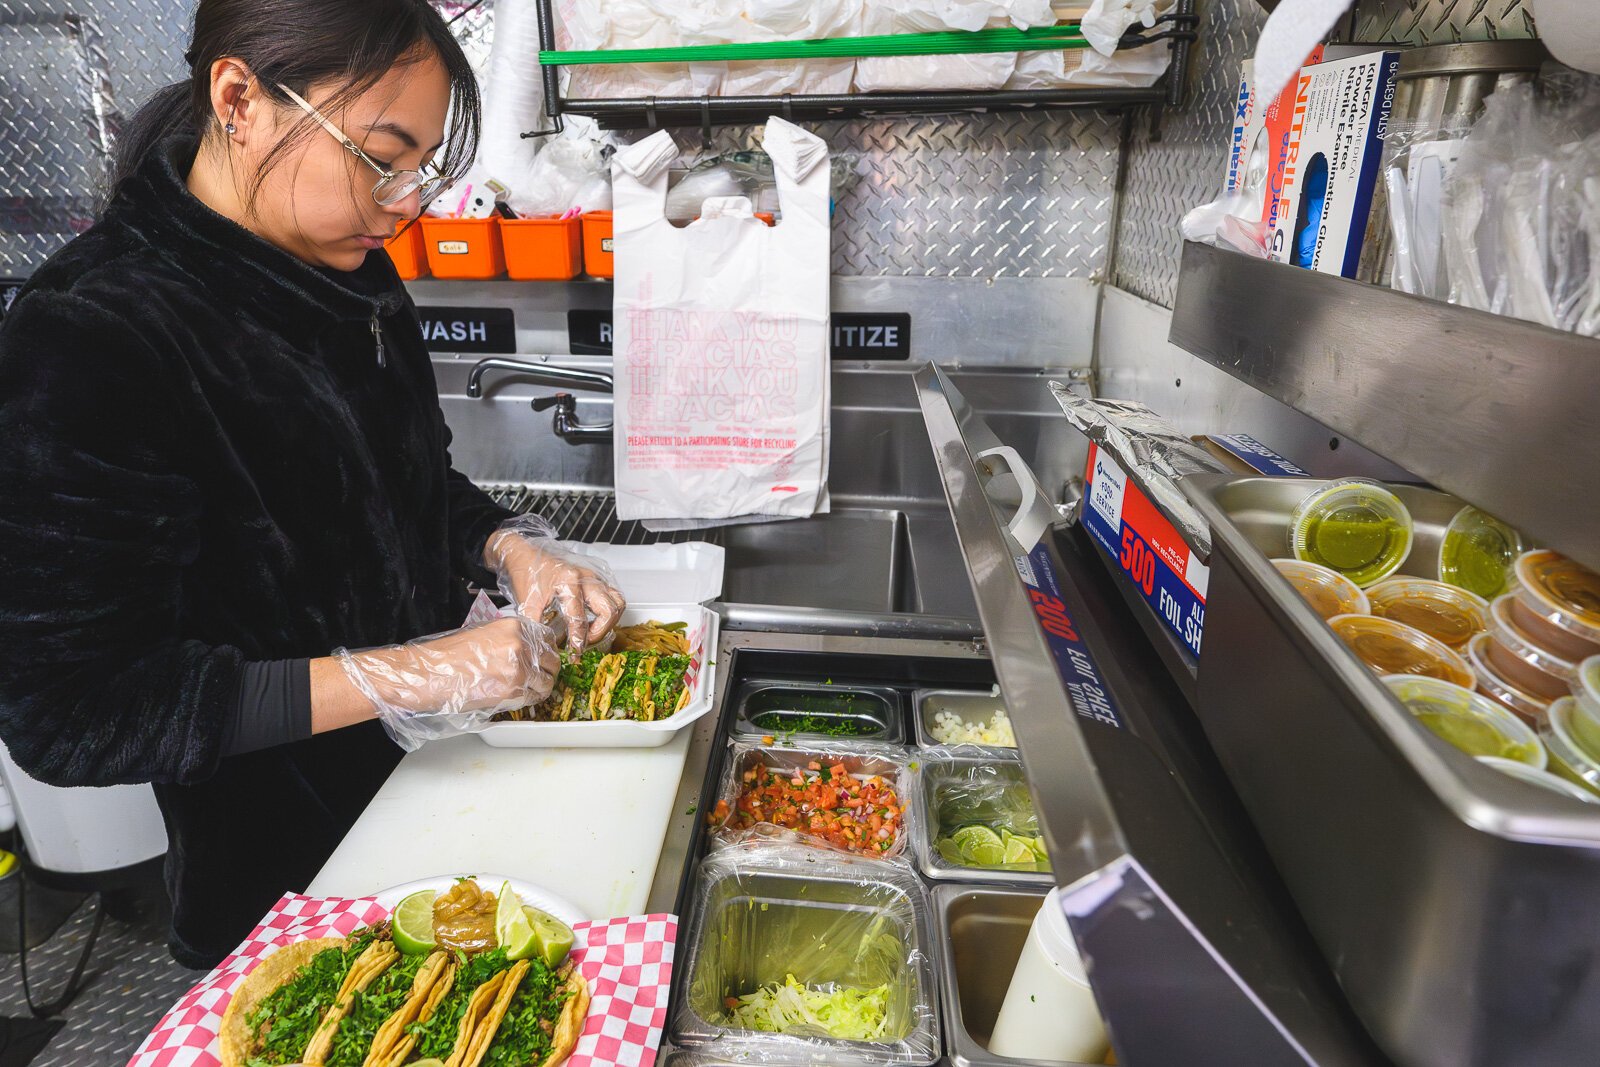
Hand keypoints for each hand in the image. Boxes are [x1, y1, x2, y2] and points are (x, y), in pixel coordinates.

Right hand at [335, 616, 558, 750]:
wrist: (431, 672)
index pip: (548, 638)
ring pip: (546, 681)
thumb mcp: (485, 634)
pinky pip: (533, 696)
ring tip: (532, 690)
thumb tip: (529, 650)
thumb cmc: (451, 655)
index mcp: (515, 626)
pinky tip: (522, 697)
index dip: (548, 651)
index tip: (546, 659)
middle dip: (549, 670)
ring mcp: (519, 667)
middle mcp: (521, 644)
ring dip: (542, 688)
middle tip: (543, 677)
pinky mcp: (513, 689)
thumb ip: (510, 639)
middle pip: (552, 660)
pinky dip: (531, 699)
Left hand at [484, 519, 625, 652]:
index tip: (575, 653)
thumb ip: (536, 626)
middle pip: (609, 610)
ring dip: (609, 622)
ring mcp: (594, 578)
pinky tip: (594, 622)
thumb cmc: (527, 574)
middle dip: (599, 632)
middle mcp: (586, 578)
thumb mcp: (527, 602)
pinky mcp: (596, 580)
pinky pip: (614, 597)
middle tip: (585, 643)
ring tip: (591, 633)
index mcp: (568, 582)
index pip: (580, 618)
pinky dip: (609, 612)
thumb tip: (544, 647)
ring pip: (617, 603)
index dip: (579, 640)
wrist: (526, 556)